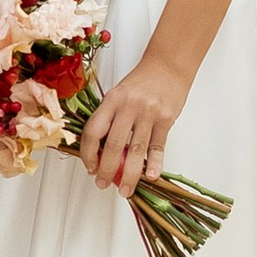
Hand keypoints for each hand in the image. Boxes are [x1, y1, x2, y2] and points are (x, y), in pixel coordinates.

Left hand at [78, 54, 188, 197]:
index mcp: (111, 100)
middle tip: (104, 184)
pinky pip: (158, 146)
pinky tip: (151, 176)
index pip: (93, 131)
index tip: (90, 167)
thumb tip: (102, 153)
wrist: (168, 65)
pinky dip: (154, 164)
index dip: (88, 153)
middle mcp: (128, 107)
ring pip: (136, 150)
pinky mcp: (166, 119)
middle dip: (107, 170)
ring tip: (126, 190)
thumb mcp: (118, 95)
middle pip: (113, 145)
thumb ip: (110, 119)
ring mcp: (148, 113)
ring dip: (130, 175)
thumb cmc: (141, 82)